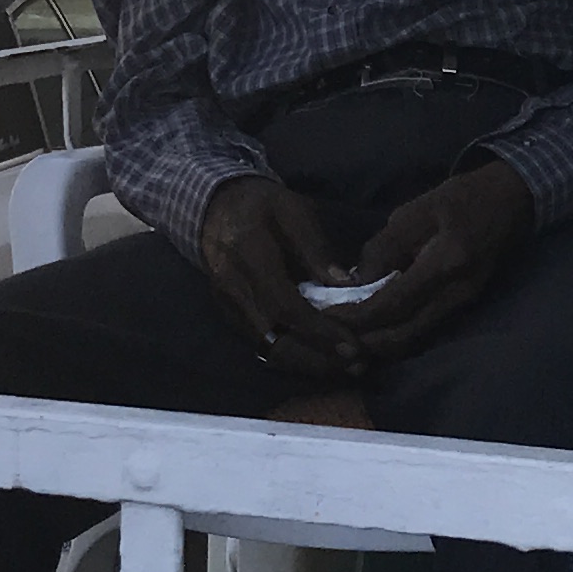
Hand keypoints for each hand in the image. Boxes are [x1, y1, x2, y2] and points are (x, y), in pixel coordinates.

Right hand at [198, 174, 358, 377]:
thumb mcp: (292, 210)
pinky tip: (322, 358)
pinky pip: (263, 346)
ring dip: (308, 363)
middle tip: (358, 365)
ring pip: (268, 350)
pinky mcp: (232, 318)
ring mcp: (229, 308)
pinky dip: (294, 357)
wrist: (214, 207)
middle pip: (275, 340)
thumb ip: (316, 248)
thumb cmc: (260, 204)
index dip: (320, 330)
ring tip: (346, 367)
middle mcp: (233, 290)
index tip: (354, 345)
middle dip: (318, 358)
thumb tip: (346, 285)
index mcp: (248, 256)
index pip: (285, 305)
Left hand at [336, 158, 536, 367]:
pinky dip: (395, 335)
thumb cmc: (460, 199)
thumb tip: (355, 282)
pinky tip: (373, 327)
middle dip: (363, 340)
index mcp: (445, 265)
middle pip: (403, 336)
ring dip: (378, 343)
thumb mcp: (415, 211)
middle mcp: (456, 295)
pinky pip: (422, 332)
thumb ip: (384, 248)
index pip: (393, 304)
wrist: (510, 202)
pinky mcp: (461, 308)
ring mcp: (462, 306)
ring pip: (413, 340)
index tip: (325, 315)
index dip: (357, 316)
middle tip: (330, 332)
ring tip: (346, 333)